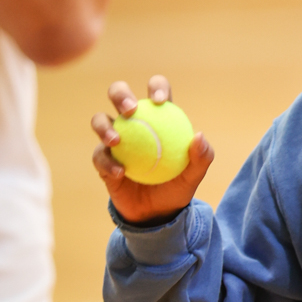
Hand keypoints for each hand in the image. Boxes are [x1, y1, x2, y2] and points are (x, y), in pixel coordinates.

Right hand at [91, 75, 213, 223]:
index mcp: (158, 118)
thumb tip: (199, 136)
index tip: (160, 102)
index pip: (157, 92)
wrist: (157, 213)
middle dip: (120, 94)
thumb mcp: (194, 175)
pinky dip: (108, 163)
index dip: (156, 88)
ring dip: (104, 126)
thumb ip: (202, 157)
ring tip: (116, 141)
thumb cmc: (177, 187)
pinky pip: (99, 155)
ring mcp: (115, 139)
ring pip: (100, 120)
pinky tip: (120, 172)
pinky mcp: (102, 158)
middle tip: (130, 110)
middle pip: (119, 96)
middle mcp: (133, 123)